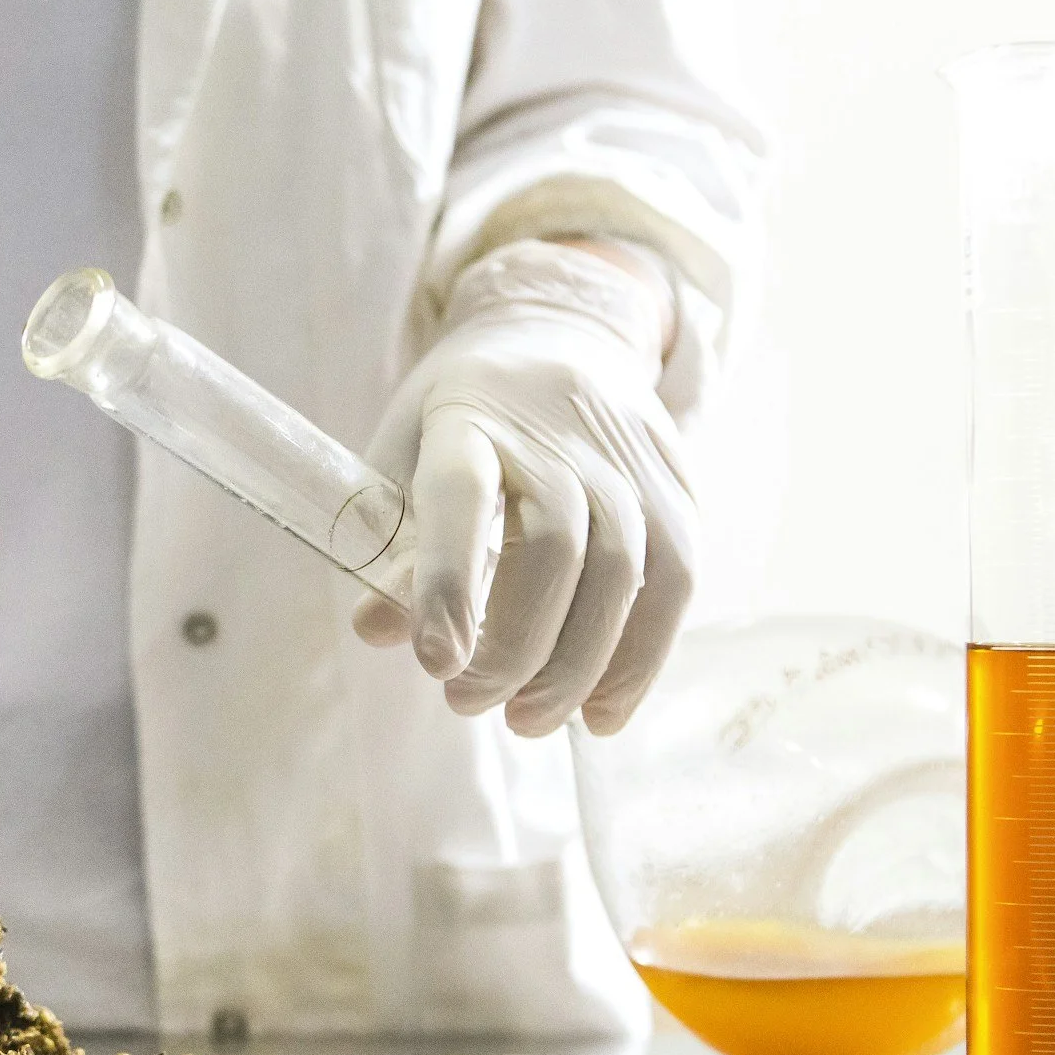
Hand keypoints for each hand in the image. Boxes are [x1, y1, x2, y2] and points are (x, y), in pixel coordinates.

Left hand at [355, 238, 693, 736]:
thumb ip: (388, 538)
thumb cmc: (461, 414)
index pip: (461, 496)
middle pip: (556, 547)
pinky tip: (601, 713)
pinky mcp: (677, 487)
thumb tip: (376, 631)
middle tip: (467, 703)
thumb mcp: (404, 453)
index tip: (433, 661)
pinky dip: (640, 660)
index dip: (447, 581)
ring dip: (576, 667)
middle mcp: (559, 431)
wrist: (561, 334)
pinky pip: (675, 583)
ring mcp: (628, 458)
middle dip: (514, 646)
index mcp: (471, 416)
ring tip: (527, 721)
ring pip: (623, 573)